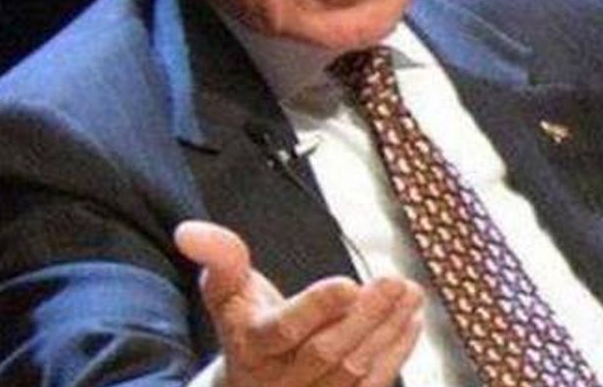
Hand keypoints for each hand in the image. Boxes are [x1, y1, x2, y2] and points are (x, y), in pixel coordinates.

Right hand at [175, 220, 423, 386]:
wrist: (248, 383)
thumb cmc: (245, 326)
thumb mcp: (227, 290)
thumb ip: (219, 258)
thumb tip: (191, 231)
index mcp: (251, 346)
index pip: (284, 330)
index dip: (317, 308)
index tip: (347, 283)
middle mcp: (281, 379)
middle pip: (327, 351)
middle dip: (365, 317)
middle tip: (394, 283)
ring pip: (354, 370)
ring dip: (388, 332)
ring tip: (410, 295)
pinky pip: (372, 385)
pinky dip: (396, 353)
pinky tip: (412, 322)